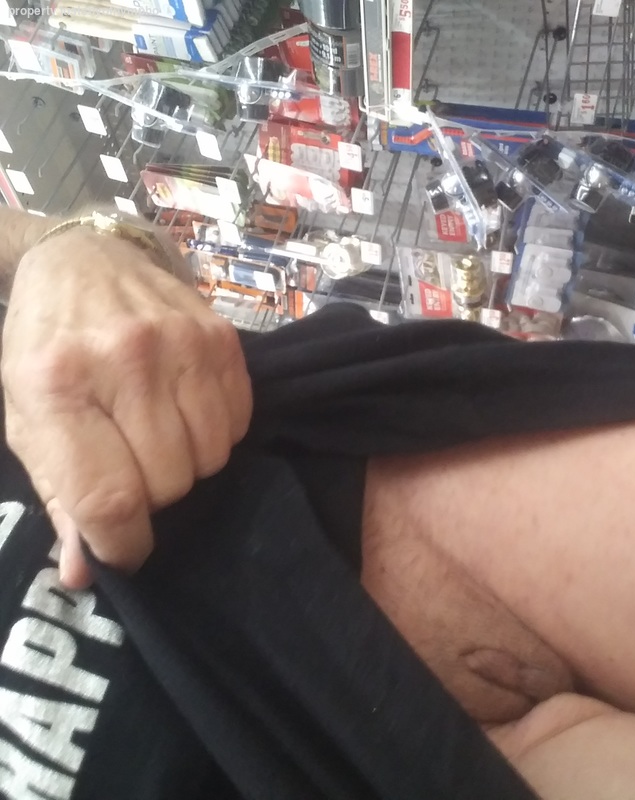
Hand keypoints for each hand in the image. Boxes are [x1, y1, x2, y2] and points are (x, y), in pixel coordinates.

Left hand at [1, 226, 252, 587]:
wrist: (85, 260)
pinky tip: (187, 410)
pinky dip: (216, 433)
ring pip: (210, 458)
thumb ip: (59, 495)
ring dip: (187, 463)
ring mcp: (181, 343)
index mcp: (57, 386)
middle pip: (169, 483)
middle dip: (152, 493)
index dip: (123, 543)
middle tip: (134, 466)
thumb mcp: (28, 420)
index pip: (109, 497)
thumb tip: (83, 572)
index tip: (126, 549)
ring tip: (161, 435)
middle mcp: (124, 360)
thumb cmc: (45, 347)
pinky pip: (238, 423)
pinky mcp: (220, 336)